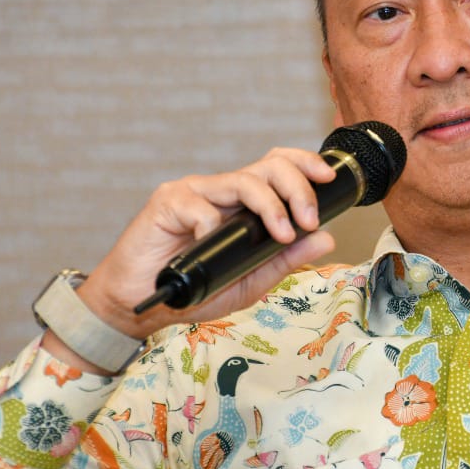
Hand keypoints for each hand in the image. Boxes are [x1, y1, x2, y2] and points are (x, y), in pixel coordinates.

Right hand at [47, 148, 340, 371]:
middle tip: (308, 219)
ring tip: (281, 233)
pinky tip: (210, 247)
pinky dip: (213, 228)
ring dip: (271, 205)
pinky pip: (202, 207)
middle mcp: (222, 191)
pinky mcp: (168, 201)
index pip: (278, 168)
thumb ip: (285, 260)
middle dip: (298, 187)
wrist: (140, 304)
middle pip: (269, 165)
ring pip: (243, 180)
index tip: (329, 182)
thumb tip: (326, 238)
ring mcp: (195, 193)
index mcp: (243, 204)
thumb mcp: (250, 281)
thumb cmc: (192, 290)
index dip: (305, 165)